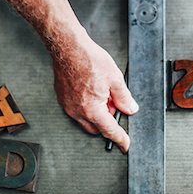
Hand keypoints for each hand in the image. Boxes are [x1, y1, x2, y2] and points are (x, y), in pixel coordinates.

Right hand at [52, 37, 138, 152]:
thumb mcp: (115, 78)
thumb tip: (130, 108)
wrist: (68, 48)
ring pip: (86, 120)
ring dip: (97, 113)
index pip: (110, 130)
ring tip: (102, 92)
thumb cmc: (88, 60)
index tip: (125, 145)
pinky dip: (87, 106)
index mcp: (92, 109)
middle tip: (114, 103)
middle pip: (97, 128)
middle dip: (108, 121)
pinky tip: (92, 90)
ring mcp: (68, 106)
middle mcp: (77, 112)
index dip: (120, 139)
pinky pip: (77, 110)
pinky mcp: (62, 98)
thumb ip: (124, 97)